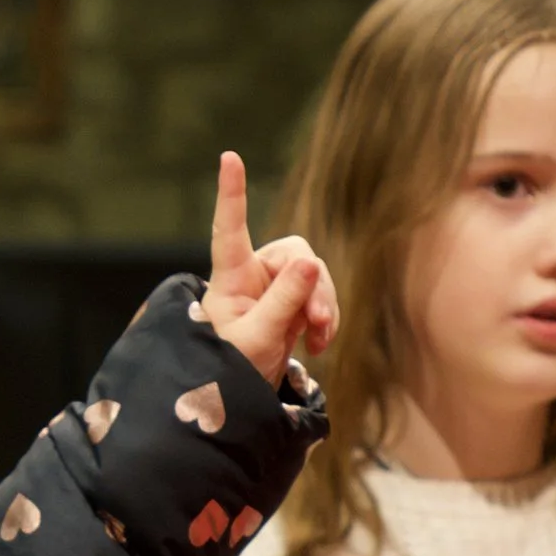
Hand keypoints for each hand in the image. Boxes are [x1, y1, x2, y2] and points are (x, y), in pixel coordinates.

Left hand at [198, 151, 337, 376]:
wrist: (239, 398)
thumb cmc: (230, 370)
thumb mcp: (258, 339)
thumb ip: (283, 302)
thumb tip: (311, 262)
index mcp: (230, 278)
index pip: (229, 230)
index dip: (231, 194)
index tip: (229, 157)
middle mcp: (252, 275)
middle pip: (295, 254)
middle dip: (314, 284)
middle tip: (319, 321)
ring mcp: (275, 288)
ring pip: (315, 275)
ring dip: (324, 305)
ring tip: (319, 339)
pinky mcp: (293, 304)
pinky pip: (321, 297)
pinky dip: (326, 319)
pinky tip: (318, 345)